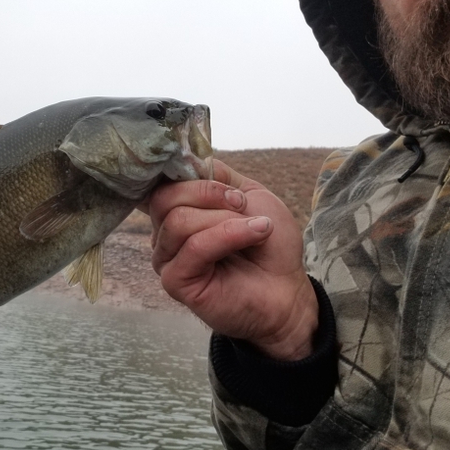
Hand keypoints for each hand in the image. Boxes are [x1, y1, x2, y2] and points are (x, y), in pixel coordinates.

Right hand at [148, 159, 317, 360]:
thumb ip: (218, 175)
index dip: (191, 176)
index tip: (227, 184)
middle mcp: (164, 234)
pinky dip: (228, 236)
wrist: (287, 289)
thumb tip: (190, 160)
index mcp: (176, 212)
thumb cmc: (269, 246)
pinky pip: (194, 247)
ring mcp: (167, 259)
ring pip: (179, 221)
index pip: (162, 183)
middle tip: (243, 205)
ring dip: (224, 218)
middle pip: (165, 198)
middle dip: (209, 194)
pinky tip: (254, 235)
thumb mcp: (250, 195)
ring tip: (255, 227)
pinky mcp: (175, 282)